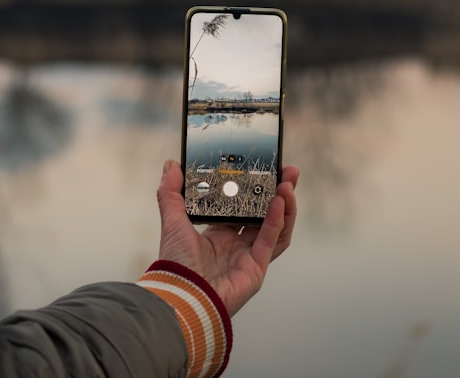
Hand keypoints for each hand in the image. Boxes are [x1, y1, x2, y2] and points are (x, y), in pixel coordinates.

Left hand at [156, 160, 298, 315]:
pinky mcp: (257, 268)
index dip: (253, 190)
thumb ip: (171, 193)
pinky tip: (280, 201)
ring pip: (276, 228)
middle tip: (287, 171)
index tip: (261, 169)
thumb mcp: (172, 221)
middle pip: (264, 215)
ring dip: (285, 205)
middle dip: (278, 192)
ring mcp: (248, 257)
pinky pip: (271, 241)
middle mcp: (235, 246)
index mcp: (217, 236)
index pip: (242, 207)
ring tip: (288, 182)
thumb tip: (171, 164)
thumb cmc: (175, 264)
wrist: (182, 295)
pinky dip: (277, 221)